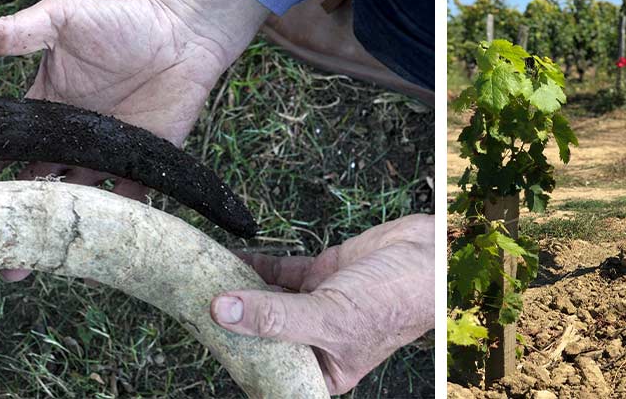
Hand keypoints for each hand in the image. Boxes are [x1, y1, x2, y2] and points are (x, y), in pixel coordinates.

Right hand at [0, 0, 267, 280]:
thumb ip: (16, 32)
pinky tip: (96, 257)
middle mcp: (70, 140)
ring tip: (29, 264)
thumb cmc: (121, 20)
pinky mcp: (143, 165)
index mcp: (44, 109)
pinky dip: (115, 229)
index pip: (2, 147)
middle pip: (33, 186)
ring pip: (74, 202)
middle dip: (10, 218)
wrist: (184, 33)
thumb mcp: (62, 19)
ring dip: (55, 231)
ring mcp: (105, 156)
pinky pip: (127, 205)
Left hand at [209, 214, 433, 394]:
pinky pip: (277, 273)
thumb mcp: (329, 317)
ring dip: (238, 289)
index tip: (205, 343)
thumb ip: (274, 317)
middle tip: (194, 306)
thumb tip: (223, 311)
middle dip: (232, 321)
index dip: (239, 361)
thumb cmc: (397, 300)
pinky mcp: (318, 275)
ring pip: (265, 300)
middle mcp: (316, 341)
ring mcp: (315, 306)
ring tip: (204, 279)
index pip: (270, 373)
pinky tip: (230, 260)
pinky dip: (254, 265)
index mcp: (324, 370)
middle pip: (262, 334)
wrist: (431, 253)